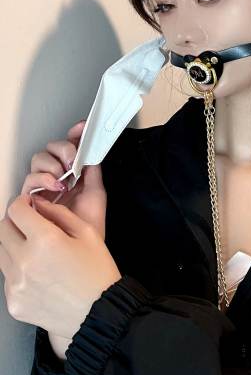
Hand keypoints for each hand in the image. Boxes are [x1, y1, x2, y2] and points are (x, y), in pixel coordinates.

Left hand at [0, 194, 120, 339]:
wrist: (99, 315)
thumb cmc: (98, 273)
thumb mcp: (87, 233)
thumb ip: (59, 213)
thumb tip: (38, 204)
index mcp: (45, 239)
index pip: (16, 210)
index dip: (22, 203)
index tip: (28, 205)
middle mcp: (25, 261)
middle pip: (2, 230)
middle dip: (15, 223)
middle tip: (30, 227)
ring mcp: (16, 284)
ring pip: (1, 253)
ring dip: (13, 246)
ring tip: (36, 254)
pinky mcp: (13, 303)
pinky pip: (8, 278)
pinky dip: (18, 272)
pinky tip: (40, 277)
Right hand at [22, 120, 106, 239]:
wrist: (81, 247)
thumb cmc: (89, 225)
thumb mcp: (96, 193)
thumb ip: (93, 170)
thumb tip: (91, 149)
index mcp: (74, 173)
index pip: (70, 146)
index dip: (74, 134)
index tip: (80, 128)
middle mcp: (57, 177)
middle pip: (50, 149)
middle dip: (61, 150)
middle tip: (72, 161)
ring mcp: (44, 187)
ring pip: (38, 161)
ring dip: (51, 165)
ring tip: (63, 179)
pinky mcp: (32, 198)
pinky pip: (30, 180)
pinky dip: (42, 179)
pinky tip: (55, 186)